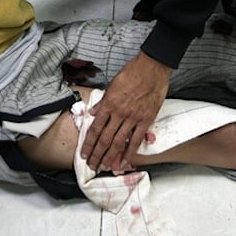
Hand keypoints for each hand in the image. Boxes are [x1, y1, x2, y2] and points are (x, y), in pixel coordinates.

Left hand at [81, 52, 171, 171]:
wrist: (151, 68)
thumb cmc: (132, 72)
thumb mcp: (112, 84)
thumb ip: (102, 101)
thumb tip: (92, 113)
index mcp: (109, 104)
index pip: (95, 128)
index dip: (88, 143)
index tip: (84, 153)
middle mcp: (119, 113)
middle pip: (104, 138)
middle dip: (97, 154)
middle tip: (92, 166)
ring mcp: (132, 118)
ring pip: (118, 142)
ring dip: (110, 156)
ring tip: (104, 166)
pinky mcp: (146, 120)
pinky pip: (136, 139)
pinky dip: (130, 152)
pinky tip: (124, 161)